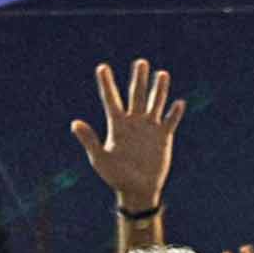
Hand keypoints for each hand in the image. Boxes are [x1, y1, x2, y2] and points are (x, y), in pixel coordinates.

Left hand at [71, 59, 184, 211]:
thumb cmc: (115, 176)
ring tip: (162, 74)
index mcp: (117, 125)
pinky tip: (178, 103)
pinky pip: (170, 121)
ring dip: (159, 89)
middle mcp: (133, 122)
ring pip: (155, 103)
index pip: (111, 99)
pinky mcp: (163, 137)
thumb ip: (89, 140)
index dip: (106, 83)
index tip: (102, 67)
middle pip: (136, 95)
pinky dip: (174, 113)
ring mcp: (149, 128)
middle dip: (139, 79)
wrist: (137, 190)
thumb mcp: (100, 159)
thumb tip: (75, 123)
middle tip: (140, 62)